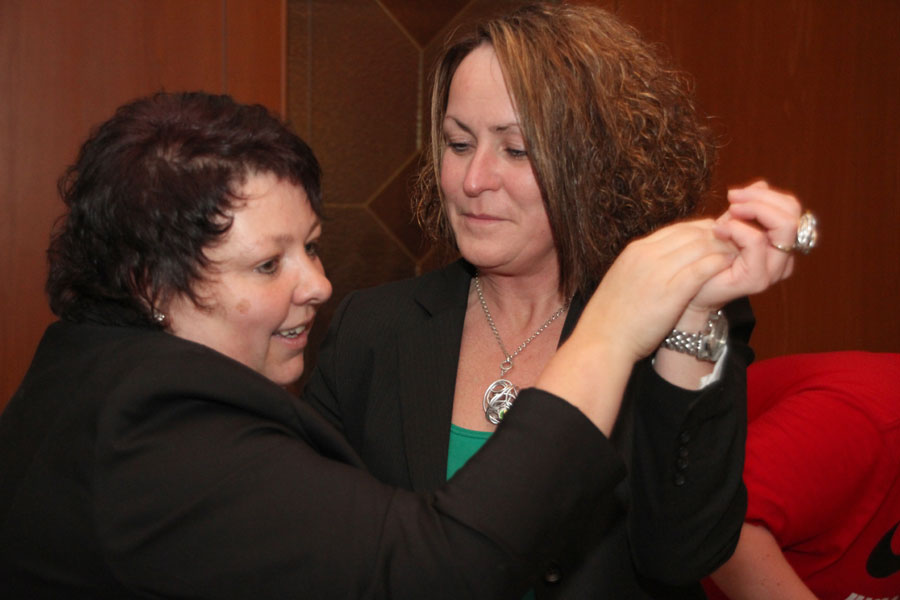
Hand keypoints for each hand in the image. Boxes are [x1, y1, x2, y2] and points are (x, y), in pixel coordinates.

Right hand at [578, 219, 737, 364]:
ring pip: (700, 247)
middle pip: (691, 233)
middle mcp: (647, 255)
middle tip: (734, 243)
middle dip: (716, 235)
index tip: (715, 237)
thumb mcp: (623, 280)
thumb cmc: (612, 317)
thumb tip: (661, 263)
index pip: (677, 228)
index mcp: (635, 250)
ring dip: (722, 248)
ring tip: (737, 254)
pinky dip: (719, 264)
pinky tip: (729, 268)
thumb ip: (643, 267)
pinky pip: (702, 269)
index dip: (701, 230)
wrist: (602, 340)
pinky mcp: (671, 291)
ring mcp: (659, 271)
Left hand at [686, 180, 800, 319]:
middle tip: (733, 198)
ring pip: (784, 224)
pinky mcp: (757, 278)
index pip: (791, 209)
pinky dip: (737, 228)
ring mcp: (774, 270)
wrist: (689, 288)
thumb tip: (762, 184)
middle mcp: (784, 258)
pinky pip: (757, 240)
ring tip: (728, 213)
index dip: (766, 194)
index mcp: (781, 244)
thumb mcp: (731, 224)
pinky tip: (719, 230)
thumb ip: (748, 207)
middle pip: (793, 213)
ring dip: (753, 209)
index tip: (736, 194)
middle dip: (761, 198)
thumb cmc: (709, 257)